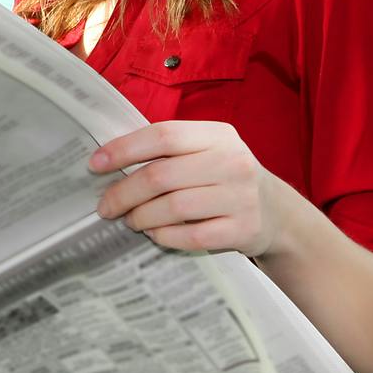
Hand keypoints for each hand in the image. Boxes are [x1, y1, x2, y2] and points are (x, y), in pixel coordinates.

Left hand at [88, 120, 282, 258]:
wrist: (277, 213)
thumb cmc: (225, 178)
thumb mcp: (208, 152)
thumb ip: (170, 151)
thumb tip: (108, 161)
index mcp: (218, 135)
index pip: (163, 135)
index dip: (124, 149)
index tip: (95, 165)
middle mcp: (233, 161)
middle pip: (161, 176)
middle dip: (124, 194)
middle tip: (105, 207)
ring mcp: (241, 197)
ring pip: (173, 208)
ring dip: (141, 217)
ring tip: (131, 221)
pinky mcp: (244, 229)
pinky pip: (190, 236)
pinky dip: (164, 237)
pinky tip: (156, 234)